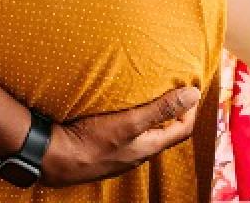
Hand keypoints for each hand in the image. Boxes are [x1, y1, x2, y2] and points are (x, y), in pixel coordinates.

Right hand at [40, 85, 199, 185]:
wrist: (55, 159)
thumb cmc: (91, 141)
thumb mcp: (130, 122)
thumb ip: (161, 109)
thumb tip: (193, 95)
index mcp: (148, 147)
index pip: (182, 130)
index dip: (191, 111)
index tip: (192, 90)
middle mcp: (138, 154)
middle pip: (164, 133)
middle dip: (172, 113)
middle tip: (173, 90)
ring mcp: (121, 155)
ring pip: (144, 135)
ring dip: (151, 117)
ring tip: (147, 96)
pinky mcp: (104, 151)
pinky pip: (126, 136)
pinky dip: (132, 122)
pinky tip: (119, 111)